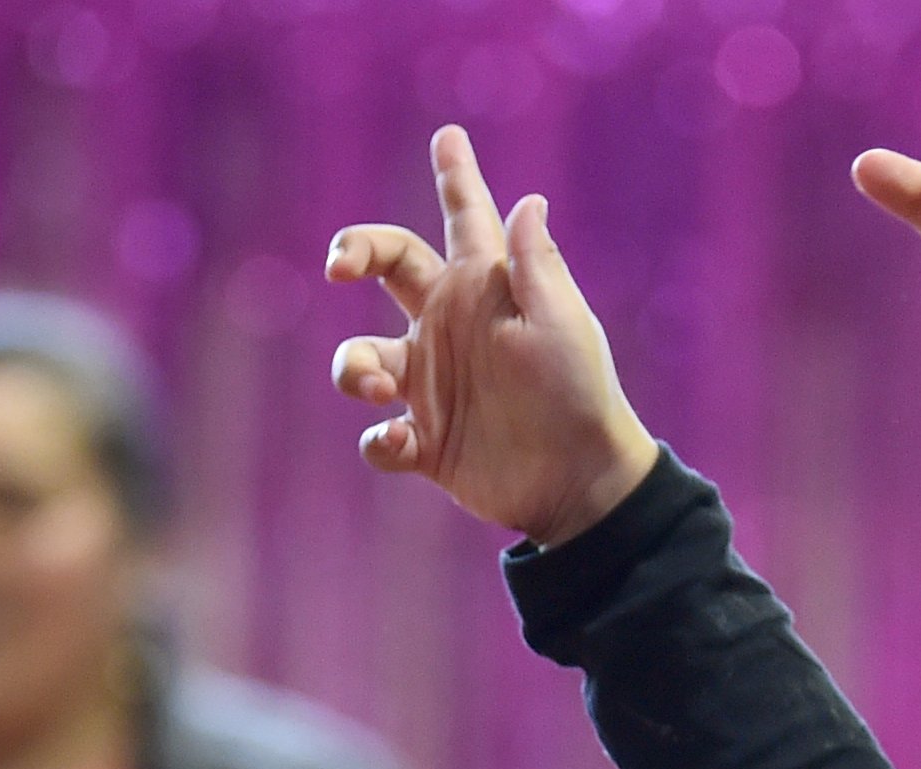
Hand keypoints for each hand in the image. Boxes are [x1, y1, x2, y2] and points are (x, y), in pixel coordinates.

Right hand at [330, 128, 660, 546]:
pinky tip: (402, 443)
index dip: (456, 177)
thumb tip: (528, 200)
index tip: (449, 136)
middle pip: (386, 265)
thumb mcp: (560, 324)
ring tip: (378, 387)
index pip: (464, 219)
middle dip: (354, 251)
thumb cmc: (576, 393)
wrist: (580, 481)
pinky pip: (378, 436)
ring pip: (360, 360)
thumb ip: (534, 266)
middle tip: (339, 266)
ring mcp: (430, 385)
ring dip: (353, 368)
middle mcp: (449, 328)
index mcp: (483, 290)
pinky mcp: (425, 443)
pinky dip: (379, 441)